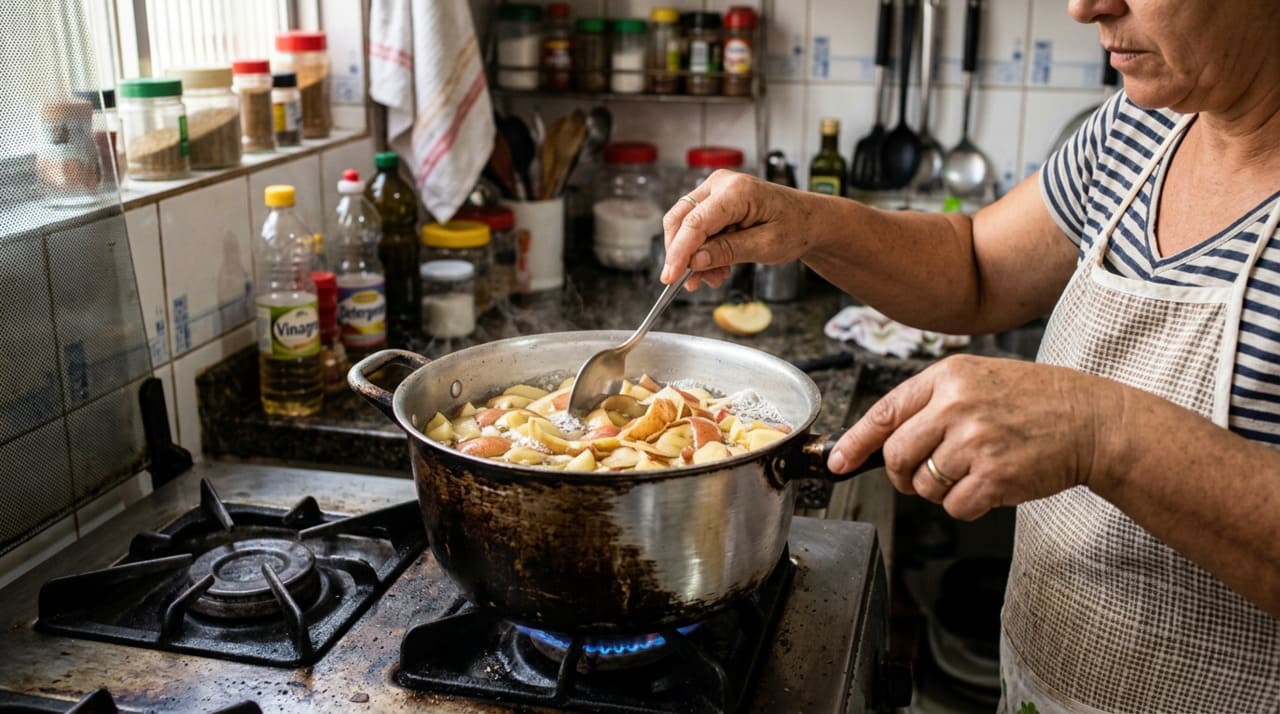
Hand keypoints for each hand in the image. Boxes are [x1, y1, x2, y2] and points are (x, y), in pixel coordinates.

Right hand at [661, 170, 820, 290]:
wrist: (810, 220)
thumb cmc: (796, 227)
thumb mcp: (766, 246)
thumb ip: (728, 251)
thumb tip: (695, 261)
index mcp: (737, 191)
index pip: (695, 223)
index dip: (679, 253)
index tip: (670, 278)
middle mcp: (721, 184)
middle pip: (681, 220)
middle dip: (683, 255)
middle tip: (693, 283)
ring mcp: (716, 190)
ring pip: (685, 226)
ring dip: (694, 256)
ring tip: (714, 278)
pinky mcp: (715, 201)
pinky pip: (696, 227)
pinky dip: (702, 251)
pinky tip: (717, 268)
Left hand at [828, 354, 1120, 519]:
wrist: (1091, 421)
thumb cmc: (1035, 401)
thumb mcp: (978, 380)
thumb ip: (932, 404)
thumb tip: (885, 441)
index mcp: (947, 377)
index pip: (884, 412)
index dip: (854, 442)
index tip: (837, 462)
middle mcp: (956, 406)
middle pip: (897, 456)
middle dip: (902, 476)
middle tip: (921, 477)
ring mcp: (974, 442)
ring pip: (924, 486)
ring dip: (941, 490)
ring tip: (975, 471)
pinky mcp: (993, 476)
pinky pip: (954, 506)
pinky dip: (967, 505)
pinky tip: (991, 485)